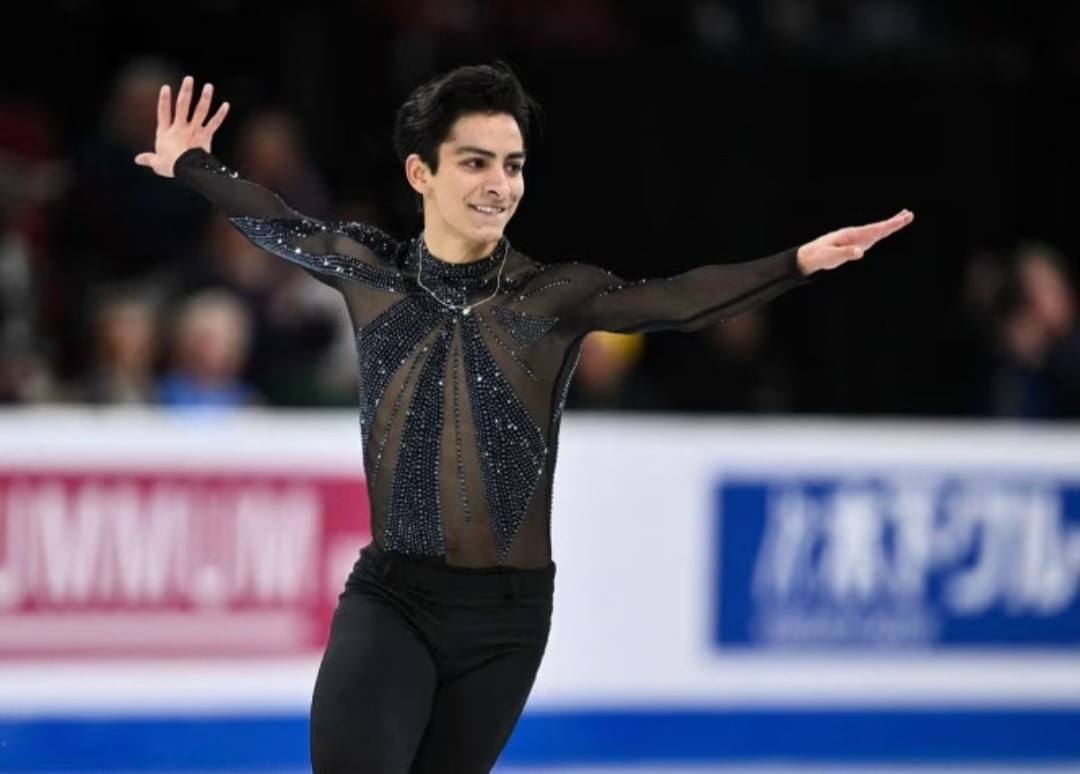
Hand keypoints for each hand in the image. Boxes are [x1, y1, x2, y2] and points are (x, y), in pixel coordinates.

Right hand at [133, 75, 228, 177]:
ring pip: (199, 111)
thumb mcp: (157, 163)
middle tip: (189, 79)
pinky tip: (226, 105)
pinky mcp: (205, 136)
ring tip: (209, 86)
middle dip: (186, 92)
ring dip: (205, 98)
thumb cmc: (171, 166)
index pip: (163, 112)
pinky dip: (221, 114)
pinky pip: (214, 123)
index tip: (165, 87)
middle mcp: (180, 128)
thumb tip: (137, 160)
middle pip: (182, 106)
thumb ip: (148, 158)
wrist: (186, 170)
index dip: (164, 100)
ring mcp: (193, 131)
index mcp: (166, 132)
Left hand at [796, 209, 913, 274]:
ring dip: (890, 225)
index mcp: (851, 235)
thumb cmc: (819, 256)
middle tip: (910, 215)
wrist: (808, 256)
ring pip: (876, 231)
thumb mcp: (831, 257)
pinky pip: (870, 237)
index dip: (889, 225)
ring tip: (904, 217)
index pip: (874, 230)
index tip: (901, 219)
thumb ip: (846, 254)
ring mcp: (855, 238)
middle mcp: (855, 234)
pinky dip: (881, 232)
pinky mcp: (853, 244)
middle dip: (894, 222)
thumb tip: (860, 252)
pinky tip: (885, 230)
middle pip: (878, 228)